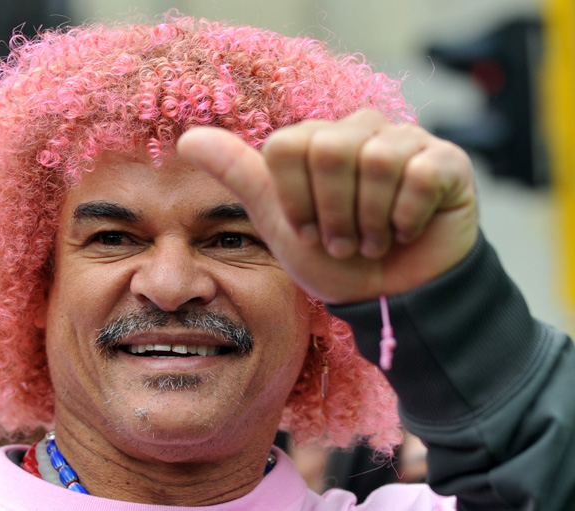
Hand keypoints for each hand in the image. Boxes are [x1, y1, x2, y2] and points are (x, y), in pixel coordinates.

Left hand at [177, 110, 477, 304]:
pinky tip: (407, 231)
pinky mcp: (446, 161)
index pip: (286, 145)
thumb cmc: (335, 260)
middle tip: (344, 242)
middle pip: (328, 148)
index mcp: (316, 140)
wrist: (391, 296)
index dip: (294, 199)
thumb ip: (240, 176)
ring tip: (375, 242)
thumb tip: (188, 138)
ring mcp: (406, 141)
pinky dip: (407, 218)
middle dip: (333, 214)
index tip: (308, 231)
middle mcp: (359, 129)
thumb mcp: (280, 224)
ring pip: (376, 160)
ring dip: (370, 222)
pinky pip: (420, 175)